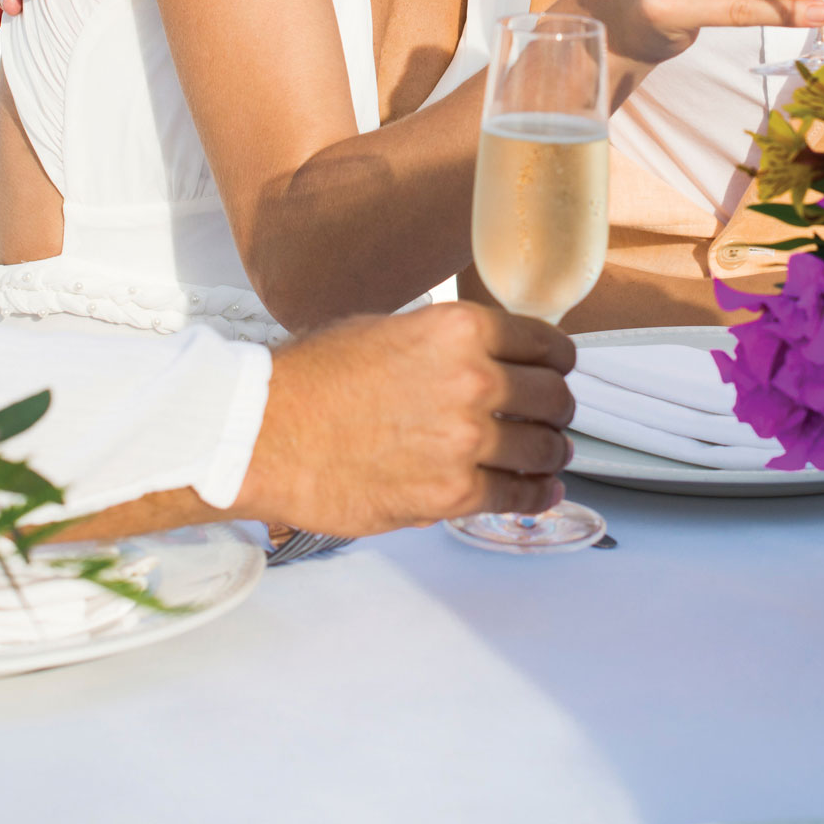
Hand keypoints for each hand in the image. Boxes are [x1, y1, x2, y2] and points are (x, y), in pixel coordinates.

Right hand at [230, 302, 575, 534]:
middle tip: (552, 416)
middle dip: (558, 408)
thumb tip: (478, 358)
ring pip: (543, 448)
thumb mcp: (386, 329)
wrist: (265, 433)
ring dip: (553, 452)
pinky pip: (517, 495)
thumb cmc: (312, 379)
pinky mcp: (450, 493)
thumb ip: (443, 344)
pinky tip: (544, 490)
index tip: (559, 369)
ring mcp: (465, 440)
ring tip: (553, 454)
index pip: (543, 343)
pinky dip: (538, 494)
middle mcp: (473, 380)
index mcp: (459, 330)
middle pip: (552, 397)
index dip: (558, 360)